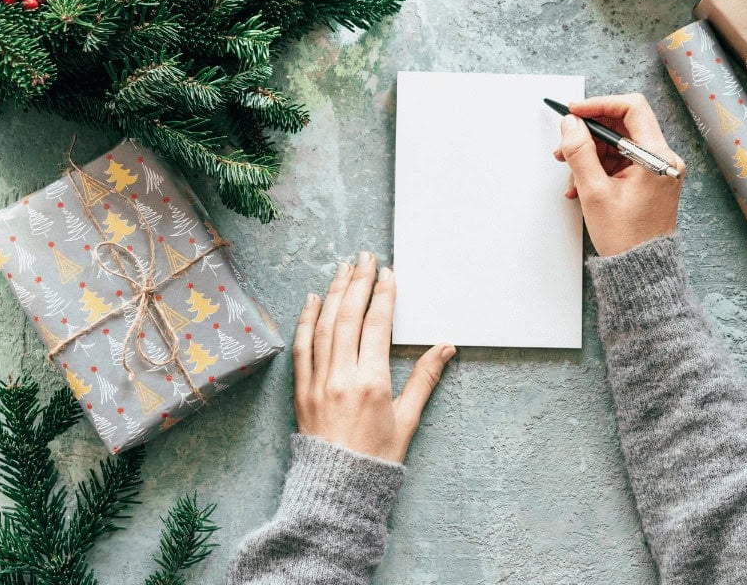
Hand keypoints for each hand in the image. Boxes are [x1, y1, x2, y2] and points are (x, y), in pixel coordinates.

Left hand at [292, 252, 455, 462]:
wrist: (336, 489)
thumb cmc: (376, 458)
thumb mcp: (408, 420)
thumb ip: (425, 379)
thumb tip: (445, 347)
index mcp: (372, 382)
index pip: (377, 325)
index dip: (383, 295)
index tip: (388, 273)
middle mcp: (342, 376)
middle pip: (349, 317)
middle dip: (359, 282)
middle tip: (366, 257)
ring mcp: (318, 382)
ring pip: (324, 326)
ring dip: (335, 292)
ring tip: (343, 268)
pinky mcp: (301, 390)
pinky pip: (302, 347)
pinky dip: (306, 321)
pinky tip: (312, 300)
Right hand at [555, 94, 685, 256]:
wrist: (642, 268)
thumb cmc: (626, 237)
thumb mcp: (594, 192)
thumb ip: (580, 152)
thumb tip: (570, 124)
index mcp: (656, 157)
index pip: (631, 108)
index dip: (599, 105)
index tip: (574, 111)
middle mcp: (662, 159)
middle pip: (622, 125)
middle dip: (589, 134)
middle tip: (564, 145)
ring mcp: (657, 169)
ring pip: (618, 144)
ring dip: (590, 154)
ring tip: (571, 176)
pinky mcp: (649, 179)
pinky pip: (620, 161)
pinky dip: (599, 168)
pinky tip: (582, 185)